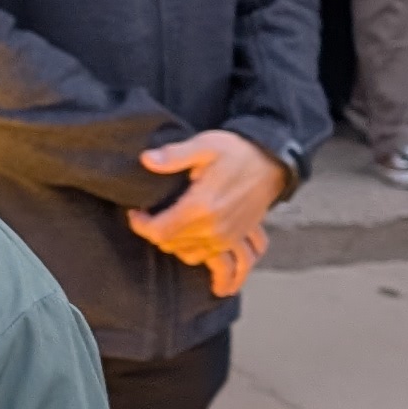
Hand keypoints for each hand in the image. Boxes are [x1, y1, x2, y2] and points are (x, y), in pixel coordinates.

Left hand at [130, 128, 288, 295]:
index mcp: (201, 207)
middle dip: (155, 232)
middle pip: (171, 245)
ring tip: (169, 224)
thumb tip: (147, 160)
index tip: (135, 212)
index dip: (141, 225)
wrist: (272, 163)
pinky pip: (214, 263)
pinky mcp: (236, 241)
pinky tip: (191, 247)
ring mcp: (227, 239)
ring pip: (189, 255)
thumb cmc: (237, 153)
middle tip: (151, 214)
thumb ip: (174, 155)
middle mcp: (214, 230)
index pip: (159, 232)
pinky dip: (198, 256)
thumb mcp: (204, 146)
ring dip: (175, 244)